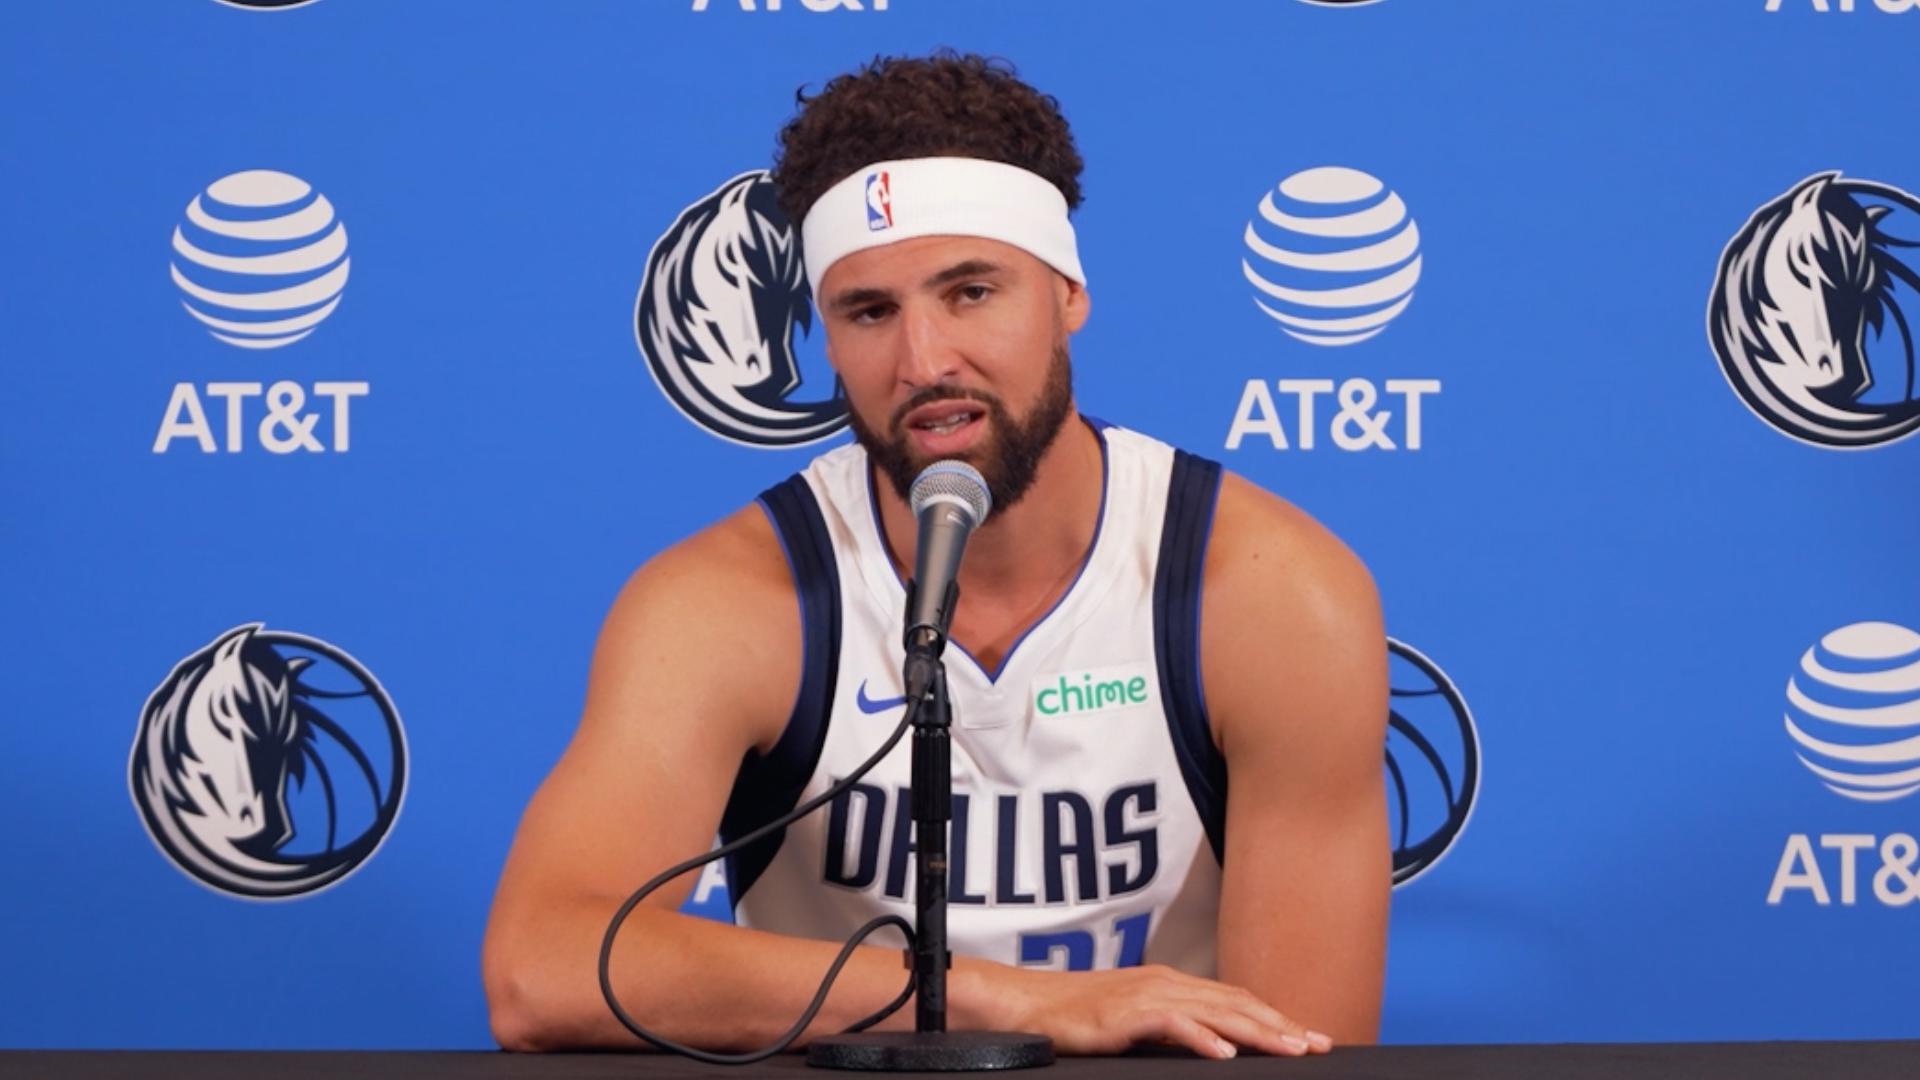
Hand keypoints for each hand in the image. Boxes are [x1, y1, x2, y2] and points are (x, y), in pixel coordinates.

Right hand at [980, 962, 1334, 1058]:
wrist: (1028, 1004)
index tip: (1308, 1035)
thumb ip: (1172, 1026)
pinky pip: (1173, 1024)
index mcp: (1170, 983)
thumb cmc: (1077, 1015)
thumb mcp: (1134, 1018)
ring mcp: (1147, 996)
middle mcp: (1165, 983)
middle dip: (1281, 1023)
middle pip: (1236, 1002)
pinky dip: (1203, 1037)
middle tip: (1318, 1043)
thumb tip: (1213, 1045)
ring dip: (1257, 1031)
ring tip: (1291, 1048)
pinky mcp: (1126, 1015)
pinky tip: (1226, 1053)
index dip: (1274, 1015)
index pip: (1234, 997)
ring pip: (1216, 1011)